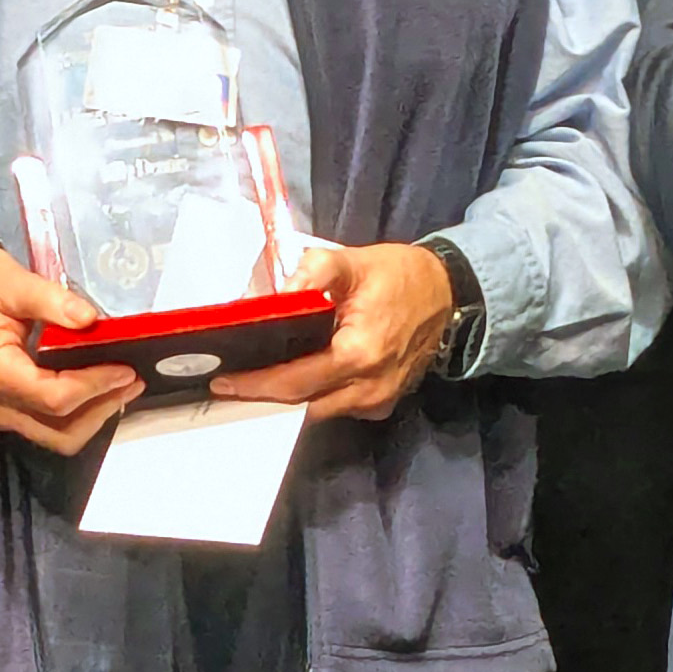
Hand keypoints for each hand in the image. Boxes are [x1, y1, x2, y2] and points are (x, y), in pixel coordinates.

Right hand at [0, 243, 140, 452]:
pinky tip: (95, 390)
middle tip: (130, 380)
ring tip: (120, 387)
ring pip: (56, 437)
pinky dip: (77, 416)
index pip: (55, 398)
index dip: (95, 387)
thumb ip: (51, 300)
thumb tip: (91, 319)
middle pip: (60, 431)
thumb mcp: (11, 280)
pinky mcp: (4, 412)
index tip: (126, 369)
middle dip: (101, 410)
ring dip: (93, 417)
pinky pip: (46, 428)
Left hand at [208, 242, 452, 422]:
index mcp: (359, 354)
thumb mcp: (351, 261)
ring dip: (287, 398)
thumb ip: (311, 274)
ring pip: (318, 410)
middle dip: (263, 395)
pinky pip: (337, 407)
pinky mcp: (382, 403)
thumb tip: (273, 297)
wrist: (449, 293)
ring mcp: (378, 401)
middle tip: (229, 382)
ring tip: (254, 379)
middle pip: (302, 404)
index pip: (295, 382)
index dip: (256, 385)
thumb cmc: (400, 275)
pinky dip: (313, 396)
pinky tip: (294, 377)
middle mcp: (369, 388)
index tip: (223, 383)